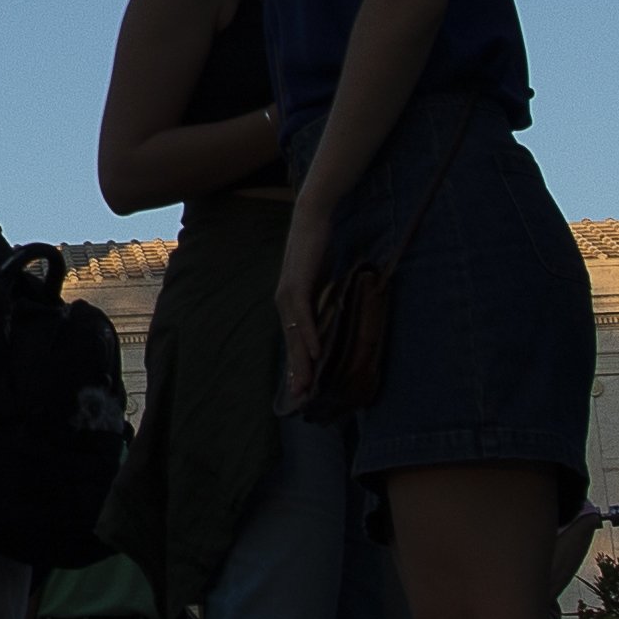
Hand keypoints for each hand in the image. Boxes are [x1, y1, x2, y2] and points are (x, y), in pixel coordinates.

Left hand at [272, 196, 342, 411]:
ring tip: (307, 384)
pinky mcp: (297, 285)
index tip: (302, 390)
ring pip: (294, 334)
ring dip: (301, 360)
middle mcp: (284, 303)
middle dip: (297, 372)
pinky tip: (316, 352)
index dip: (298, 366)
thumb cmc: (318, 250)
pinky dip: (309, 335)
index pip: (293, 342)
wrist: (312, 220)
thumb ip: (323, 301)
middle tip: (301, 398)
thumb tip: (334, 319)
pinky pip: (302, 316)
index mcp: (290, 304)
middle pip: (291, 344)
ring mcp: (288, 295)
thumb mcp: (321, 283)